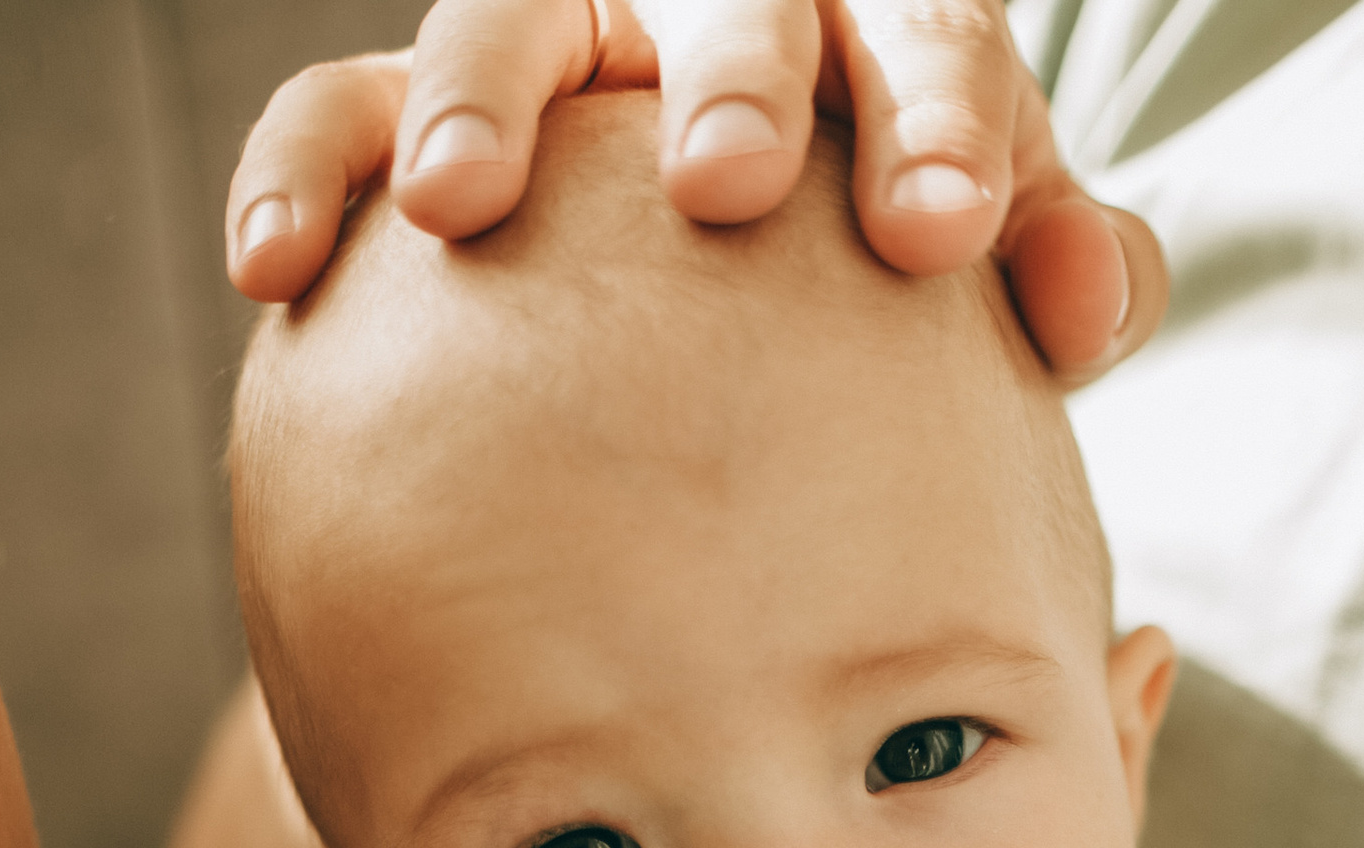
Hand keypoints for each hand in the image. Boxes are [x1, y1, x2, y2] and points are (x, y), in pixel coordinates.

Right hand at [226, 0, 1161, 381]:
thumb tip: (1090, 301)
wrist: (719, 288)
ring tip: (459, 207)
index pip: (924, 33)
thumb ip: (1060, 266)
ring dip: (479, 100)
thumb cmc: (874, 264)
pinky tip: (272, 272)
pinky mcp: (411, 110)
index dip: (939, 119)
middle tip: (726, 188)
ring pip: (503, 16)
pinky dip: (300, 176)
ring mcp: (552, 43)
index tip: (941, 236)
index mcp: (867, 23)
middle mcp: (704, 3)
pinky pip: (332, 112)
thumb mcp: (976, 250)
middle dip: (725, 77)